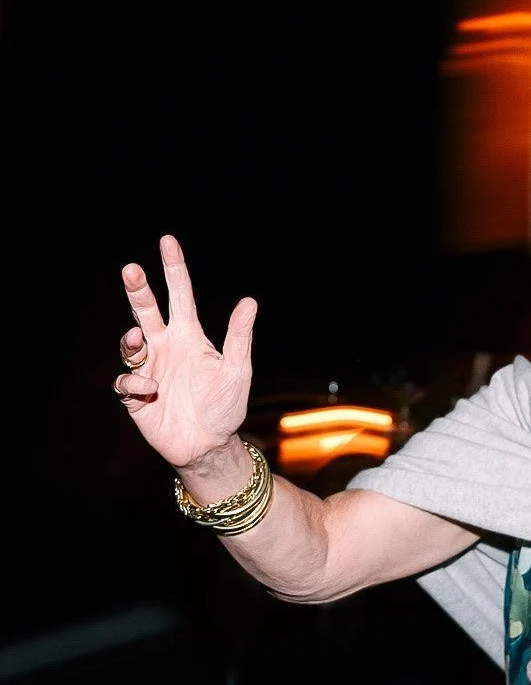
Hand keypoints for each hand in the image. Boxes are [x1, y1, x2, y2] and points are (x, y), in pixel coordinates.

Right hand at [113, 234, 256, 470]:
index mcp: (191, 336)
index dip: (174, 269)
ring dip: (130, 338)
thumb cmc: (227, 406)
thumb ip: (239, 337)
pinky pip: (127, 380)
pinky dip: (136, 382)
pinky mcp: (135, 394)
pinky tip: (152, 390)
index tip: (167, 241)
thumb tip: (250, 301)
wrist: (210, 443)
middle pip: (146, 310)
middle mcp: (166, 347)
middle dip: (138, 289)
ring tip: (137, 338)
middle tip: (131, 268)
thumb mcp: (238, 370)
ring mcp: (149, 368)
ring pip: (129, 342)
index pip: (180, 295)